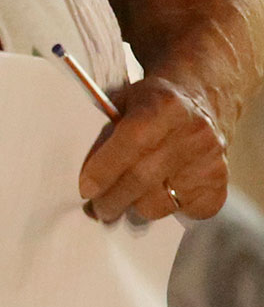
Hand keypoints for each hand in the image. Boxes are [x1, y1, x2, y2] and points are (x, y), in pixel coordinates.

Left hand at [79, 75, 226, 221]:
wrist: (203, 94)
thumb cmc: (153, 101)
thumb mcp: (125, 99)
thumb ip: (106, 131)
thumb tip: (86, 179)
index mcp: (164, 107)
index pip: (132, 143)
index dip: (104, 170)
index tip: (85, 191)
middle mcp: (193, 134)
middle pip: (143, 179)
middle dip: (112, 200)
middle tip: (96, 210)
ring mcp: (211, 160)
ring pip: (162, 203)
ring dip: (137, 208)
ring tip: (125, 201)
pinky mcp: (221, 180)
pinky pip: (190, 212)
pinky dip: (172, 209)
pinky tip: (162, 195)